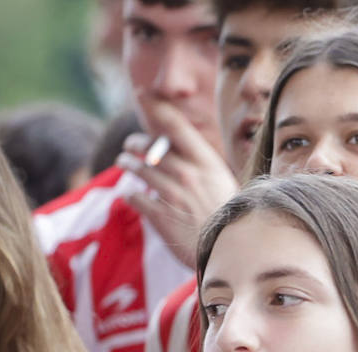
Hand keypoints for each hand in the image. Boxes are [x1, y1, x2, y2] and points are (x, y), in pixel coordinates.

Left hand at [118, 94, 238, 269]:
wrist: (233, 252)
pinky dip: (131, 194)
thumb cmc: (232, 217)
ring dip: (128, 164)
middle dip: (136, 143)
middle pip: (150, 147)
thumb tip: (181, 148)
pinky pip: (135, 197)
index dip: (156, 106)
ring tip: (125, 163)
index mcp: (207, 163)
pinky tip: (133, 194)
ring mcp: (173, 195)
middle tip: (130, 145)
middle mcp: (188, 174)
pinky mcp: (161, 217)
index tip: (141, 92)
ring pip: (138, 169)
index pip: (176, 125)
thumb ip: (201, 165)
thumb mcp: (224, 184)